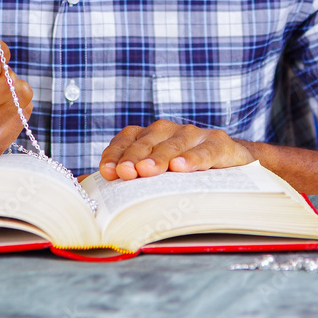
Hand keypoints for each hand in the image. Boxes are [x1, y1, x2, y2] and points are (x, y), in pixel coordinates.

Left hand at [99, 120, 253, 180]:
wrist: (235, 163)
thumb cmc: (185, 173)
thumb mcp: (156, 175)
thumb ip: (123, 178)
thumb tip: (82, 187)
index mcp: (149, 135)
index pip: (126, 139)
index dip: (116, 154)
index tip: (107, 172)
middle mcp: (169, 130)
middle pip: (147, 141)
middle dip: (134, 157)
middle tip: (126, 173)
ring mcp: (194, 135)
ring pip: (174, 144)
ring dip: (160, 157)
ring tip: (149, 171)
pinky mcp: (219, 143)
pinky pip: (205, 150)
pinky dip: (193, 158)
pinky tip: (182, 168)